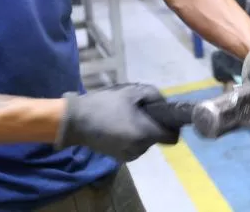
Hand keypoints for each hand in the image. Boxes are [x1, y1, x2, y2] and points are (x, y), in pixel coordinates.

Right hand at [55, 84, 178, 161]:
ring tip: (125, 117)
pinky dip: (133, 137)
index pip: (172, 137)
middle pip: (158, 137)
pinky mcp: (120, 158)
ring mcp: (130, 155)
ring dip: (142, 131)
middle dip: (152, 124)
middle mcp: (140, 148)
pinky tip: (119, 126)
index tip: (166, 116)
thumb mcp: (131, 91)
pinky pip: (135, 146)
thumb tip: (164, 105)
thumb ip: (154, 95)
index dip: (173, 126)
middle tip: (138, 110)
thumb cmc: (104, 104)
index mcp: (145, 133)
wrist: (76, 121)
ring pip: (146, 142)